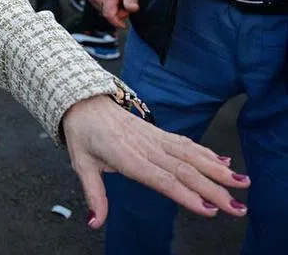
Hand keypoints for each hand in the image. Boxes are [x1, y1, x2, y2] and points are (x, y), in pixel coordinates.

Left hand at [63, 95, 248, 228]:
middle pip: (183, 170)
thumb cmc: (83, 134)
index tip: (208, 209)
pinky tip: (225, 162)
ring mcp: (155, 138)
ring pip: (191, 155)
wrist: (84, 100)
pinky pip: (186, 144)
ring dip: (218, 170)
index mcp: (126, 156)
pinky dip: (207, 153)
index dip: (185, 194)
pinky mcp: (159, 133)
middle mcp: (146, 147)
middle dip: (213, 189)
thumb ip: (93, 194)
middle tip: (236, 207)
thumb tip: (95, 223)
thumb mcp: (81, 164)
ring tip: (242, 183)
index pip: (160, 178)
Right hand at [89, 0, 141, 28]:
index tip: (124, 26)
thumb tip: (133, 8)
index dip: (117, 22)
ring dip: (113, 11)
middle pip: (107, 14)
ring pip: (103, 13)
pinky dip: (108, 8)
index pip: (109, 14)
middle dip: (118, 14)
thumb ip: (132, 0)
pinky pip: (100, 10)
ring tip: (118, 2)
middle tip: (124, 6)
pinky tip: (112, 2)